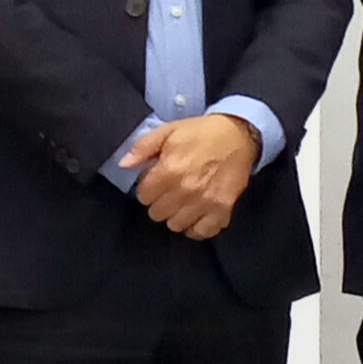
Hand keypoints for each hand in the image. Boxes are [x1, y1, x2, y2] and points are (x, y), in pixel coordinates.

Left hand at [123, 113, 259, 239]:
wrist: (238, 135)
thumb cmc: (200, 133)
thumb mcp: (168, 131)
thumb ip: (143, 148)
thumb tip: (123, 165)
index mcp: (169, 170)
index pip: (144, 196)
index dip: (146, 189)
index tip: (154, 183)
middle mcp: (186, 190)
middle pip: (158, 214)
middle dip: (159, 203)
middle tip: (167, 193)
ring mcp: (205, 202)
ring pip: (177, 225)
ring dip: (175, 216)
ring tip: (181, 204)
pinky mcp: (222, 209)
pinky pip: (203, 232)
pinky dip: (197, 228)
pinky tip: (195, 217)